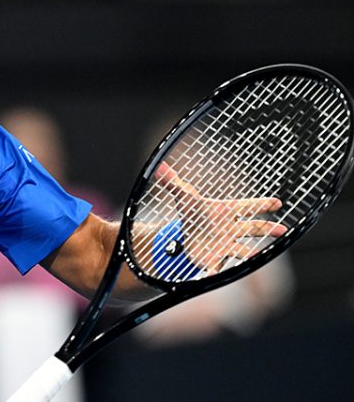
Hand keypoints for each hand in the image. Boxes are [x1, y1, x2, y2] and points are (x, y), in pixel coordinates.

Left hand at [154, 162, 285, 273]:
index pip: (248, 206)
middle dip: (268, 228)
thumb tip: (159, 165)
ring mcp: (226, 245)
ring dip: (248, 254)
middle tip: (282, 230)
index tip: (277, 203)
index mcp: (228, 211)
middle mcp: (232, 229)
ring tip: (254, 257)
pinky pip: (217, 266)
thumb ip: (173, 182)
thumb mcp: (183, 197)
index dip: (262, 204)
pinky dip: (214, 271)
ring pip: (243, 250)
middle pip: (254, 228)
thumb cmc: (194, 213)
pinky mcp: (215, 259)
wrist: (187, 234)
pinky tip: (211, 275)